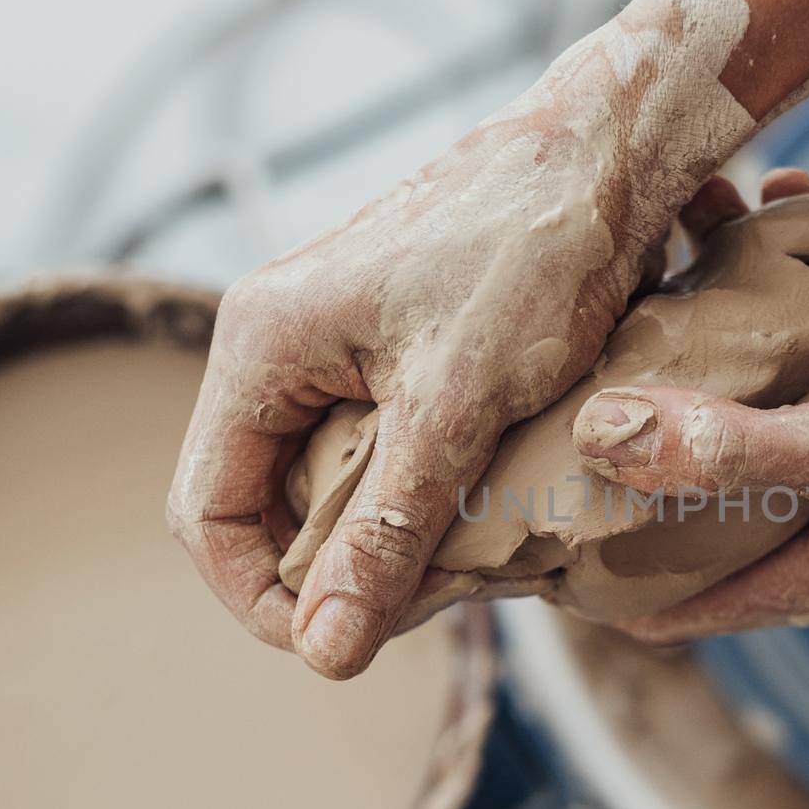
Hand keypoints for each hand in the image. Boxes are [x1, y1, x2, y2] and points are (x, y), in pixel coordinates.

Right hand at [166, 0, 764, 678]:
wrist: (604, 157)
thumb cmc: (531, 254)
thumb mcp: (457, 407)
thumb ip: (386, 530)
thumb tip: (326, 650)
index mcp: (261, 346)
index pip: (205, 512)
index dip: (257, 598)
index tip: (334, 647)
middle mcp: (281, 342)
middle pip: (262, 501)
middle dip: (327, 571)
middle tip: (418, 610)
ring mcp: (336, 342)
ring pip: (324, 479)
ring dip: (376, 537)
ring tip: (454, 569)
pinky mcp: (391, 346)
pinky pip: (374, 445)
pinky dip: (412, 494)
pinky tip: (471, 517)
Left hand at [573, 185, 808, 641]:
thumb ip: (729, 454)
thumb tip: (599, 438)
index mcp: (794, 573)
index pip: (646, 594)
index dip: (571, 562)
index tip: (504, 506)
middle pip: (681, 499)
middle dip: (621, 440)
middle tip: (557, 362)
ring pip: (741, 414)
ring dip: (697, 351)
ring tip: (648, 269)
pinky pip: (805, 357)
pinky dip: (779, 301)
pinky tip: (768, 223)